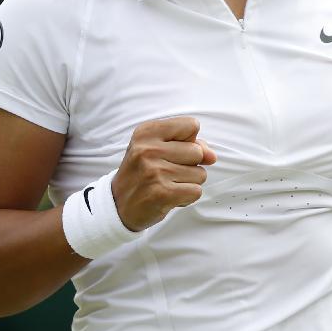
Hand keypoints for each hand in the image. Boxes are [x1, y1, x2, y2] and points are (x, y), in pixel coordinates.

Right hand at [111, 116, 216, 231]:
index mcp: (147, 132)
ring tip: (167, 184)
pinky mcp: (162, 193)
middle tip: (167, 172)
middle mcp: (148, 149)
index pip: (191, 125)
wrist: (119, 205)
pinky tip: (169, 196)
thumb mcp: (159, 148)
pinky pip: (196, 191)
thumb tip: (212, 156)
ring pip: (200, 174)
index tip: (171, 151)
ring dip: (188, 182)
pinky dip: (187, 197)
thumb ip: (190, 144)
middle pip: (198, 152)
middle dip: (190, 165)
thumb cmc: (144, 172)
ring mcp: (155, 171)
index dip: (188, 141)